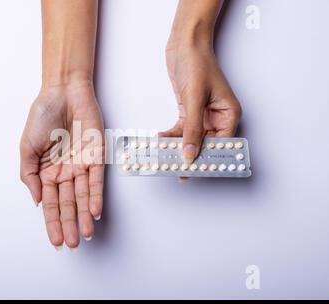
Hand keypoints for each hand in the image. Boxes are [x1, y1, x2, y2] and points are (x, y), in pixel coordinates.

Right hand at [20, 82, 103, 249]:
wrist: (62, 92)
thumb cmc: (42, 115)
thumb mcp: (27, 147)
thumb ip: (28, 175)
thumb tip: (37, 200)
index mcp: (47, 172)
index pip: (51, 203)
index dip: (52, 222)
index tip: (55, 241)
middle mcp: (65, 172)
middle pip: (68, 204)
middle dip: (69, 224)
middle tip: (71, 244)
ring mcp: (81, 165)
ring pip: (83, 196)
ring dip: (84, 215)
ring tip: (85, 234)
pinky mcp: (96, 156)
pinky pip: (96, 180)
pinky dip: (95, 195)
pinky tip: (95, 211)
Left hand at [161, 45, 241, 163]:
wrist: (185, 44)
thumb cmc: (198, 64)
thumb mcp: (195, 99)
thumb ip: (192, 129)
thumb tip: (190, 154)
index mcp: (229, 114)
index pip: (222, 145)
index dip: (209, 160)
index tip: (195, 171)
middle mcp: (218, 117)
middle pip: (206, 145)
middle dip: (191, 156)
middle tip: (176, 170)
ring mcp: (203, 115)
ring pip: (192, 139)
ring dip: (178, 147)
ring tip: (164, 157)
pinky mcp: (190, 111)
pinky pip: (181, 130)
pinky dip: (171, 136)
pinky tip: (161, 140)